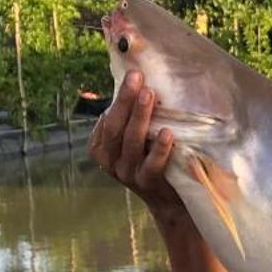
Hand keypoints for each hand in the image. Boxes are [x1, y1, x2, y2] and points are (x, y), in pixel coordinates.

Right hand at [89, 69, 183, 217]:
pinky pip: (151, 164)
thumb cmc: (152, 158)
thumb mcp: (137, 137)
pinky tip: (168, 132)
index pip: (107, 118)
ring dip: (140, 117)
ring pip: (131, 142)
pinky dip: (159, 148)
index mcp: (102, 147)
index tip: (133, 73)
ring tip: (150, 95)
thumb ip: (131, 115)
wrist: (170, 199)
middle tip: (137, 77)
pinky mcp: (148, 184)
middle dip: (125, 100)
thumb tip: (138, 72)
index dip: (120, 97)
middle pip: (115, 127)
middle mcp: (111, 161)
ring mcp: (127, 174)